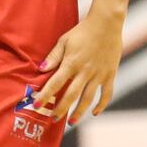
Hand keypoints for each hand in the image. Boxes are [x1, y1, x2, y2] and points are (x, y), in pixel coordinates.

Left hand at [41, 8, 124, 124]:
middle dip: (61, 109)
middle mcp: (85, 72)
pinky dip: (101, 104)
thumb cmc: (82, 31)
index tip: (37, 106)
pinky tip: (94, 112)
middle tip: (53, 119)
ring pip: (88, 98)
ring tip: (71, 122)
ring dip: (79, 111)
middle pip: (71, 95)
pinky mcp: (110, 74)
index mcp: (71, 63)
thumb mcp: (64, 41)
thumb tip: (41, 70)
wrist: (106, 24)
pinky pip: (106, 93)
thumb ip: (53, 57)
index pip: (55, 83)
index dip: (45, 96)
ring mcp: (98, 74)